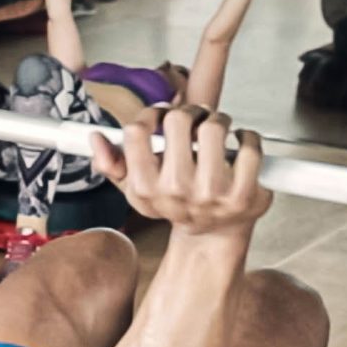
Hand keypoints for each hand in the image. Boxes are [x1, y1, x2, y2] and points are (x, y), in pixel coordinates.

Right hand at [90, 105, 271, 238]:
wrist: (213, 234)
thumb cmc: (178, 203)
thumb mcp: (138, 189)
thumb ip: (112, 164)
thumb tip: (97, 139)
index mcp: (145, 187)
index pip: (137, 130)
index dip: (152, 114)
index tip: (162, 116)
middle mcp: (176, 191)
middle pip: (178, 120)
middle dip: (190, 111)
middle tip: (196, 119)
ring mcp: (212, 193)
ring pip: (214, 127)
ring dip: (219, 120)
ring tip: (217, 130)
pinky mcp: (244, 193)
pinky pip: (249, 146)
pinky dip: (248, 137)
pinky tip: (241, 144)